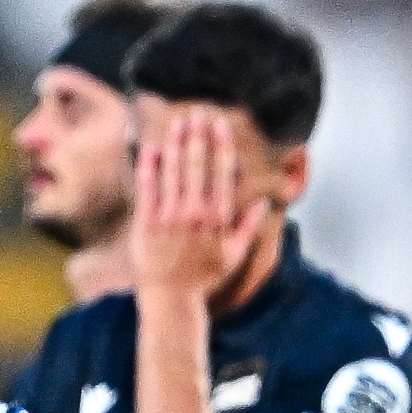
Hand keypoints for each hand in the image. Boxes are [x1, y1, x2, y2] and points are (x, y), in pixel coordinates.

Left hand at [130, 104, 266, 307]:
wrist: (171, 299)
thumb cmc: (204, 278)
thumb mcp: (234, 256)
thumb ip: (248, 226)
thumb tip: (265, 202)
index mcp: (217, 219)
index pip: (221, 173)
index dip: (220, 145)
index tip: (220, 124)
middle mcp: (194, 214)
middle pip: (197, 166)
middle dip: (198, 136)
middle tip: (197, 112)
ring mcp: (169, 217)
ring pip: (173, 171)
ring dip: (176, 144)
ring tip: (179, 122)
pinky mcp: (146, 222)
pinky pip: (148, 188)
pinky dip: (150, 166)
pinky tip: (153, 148)